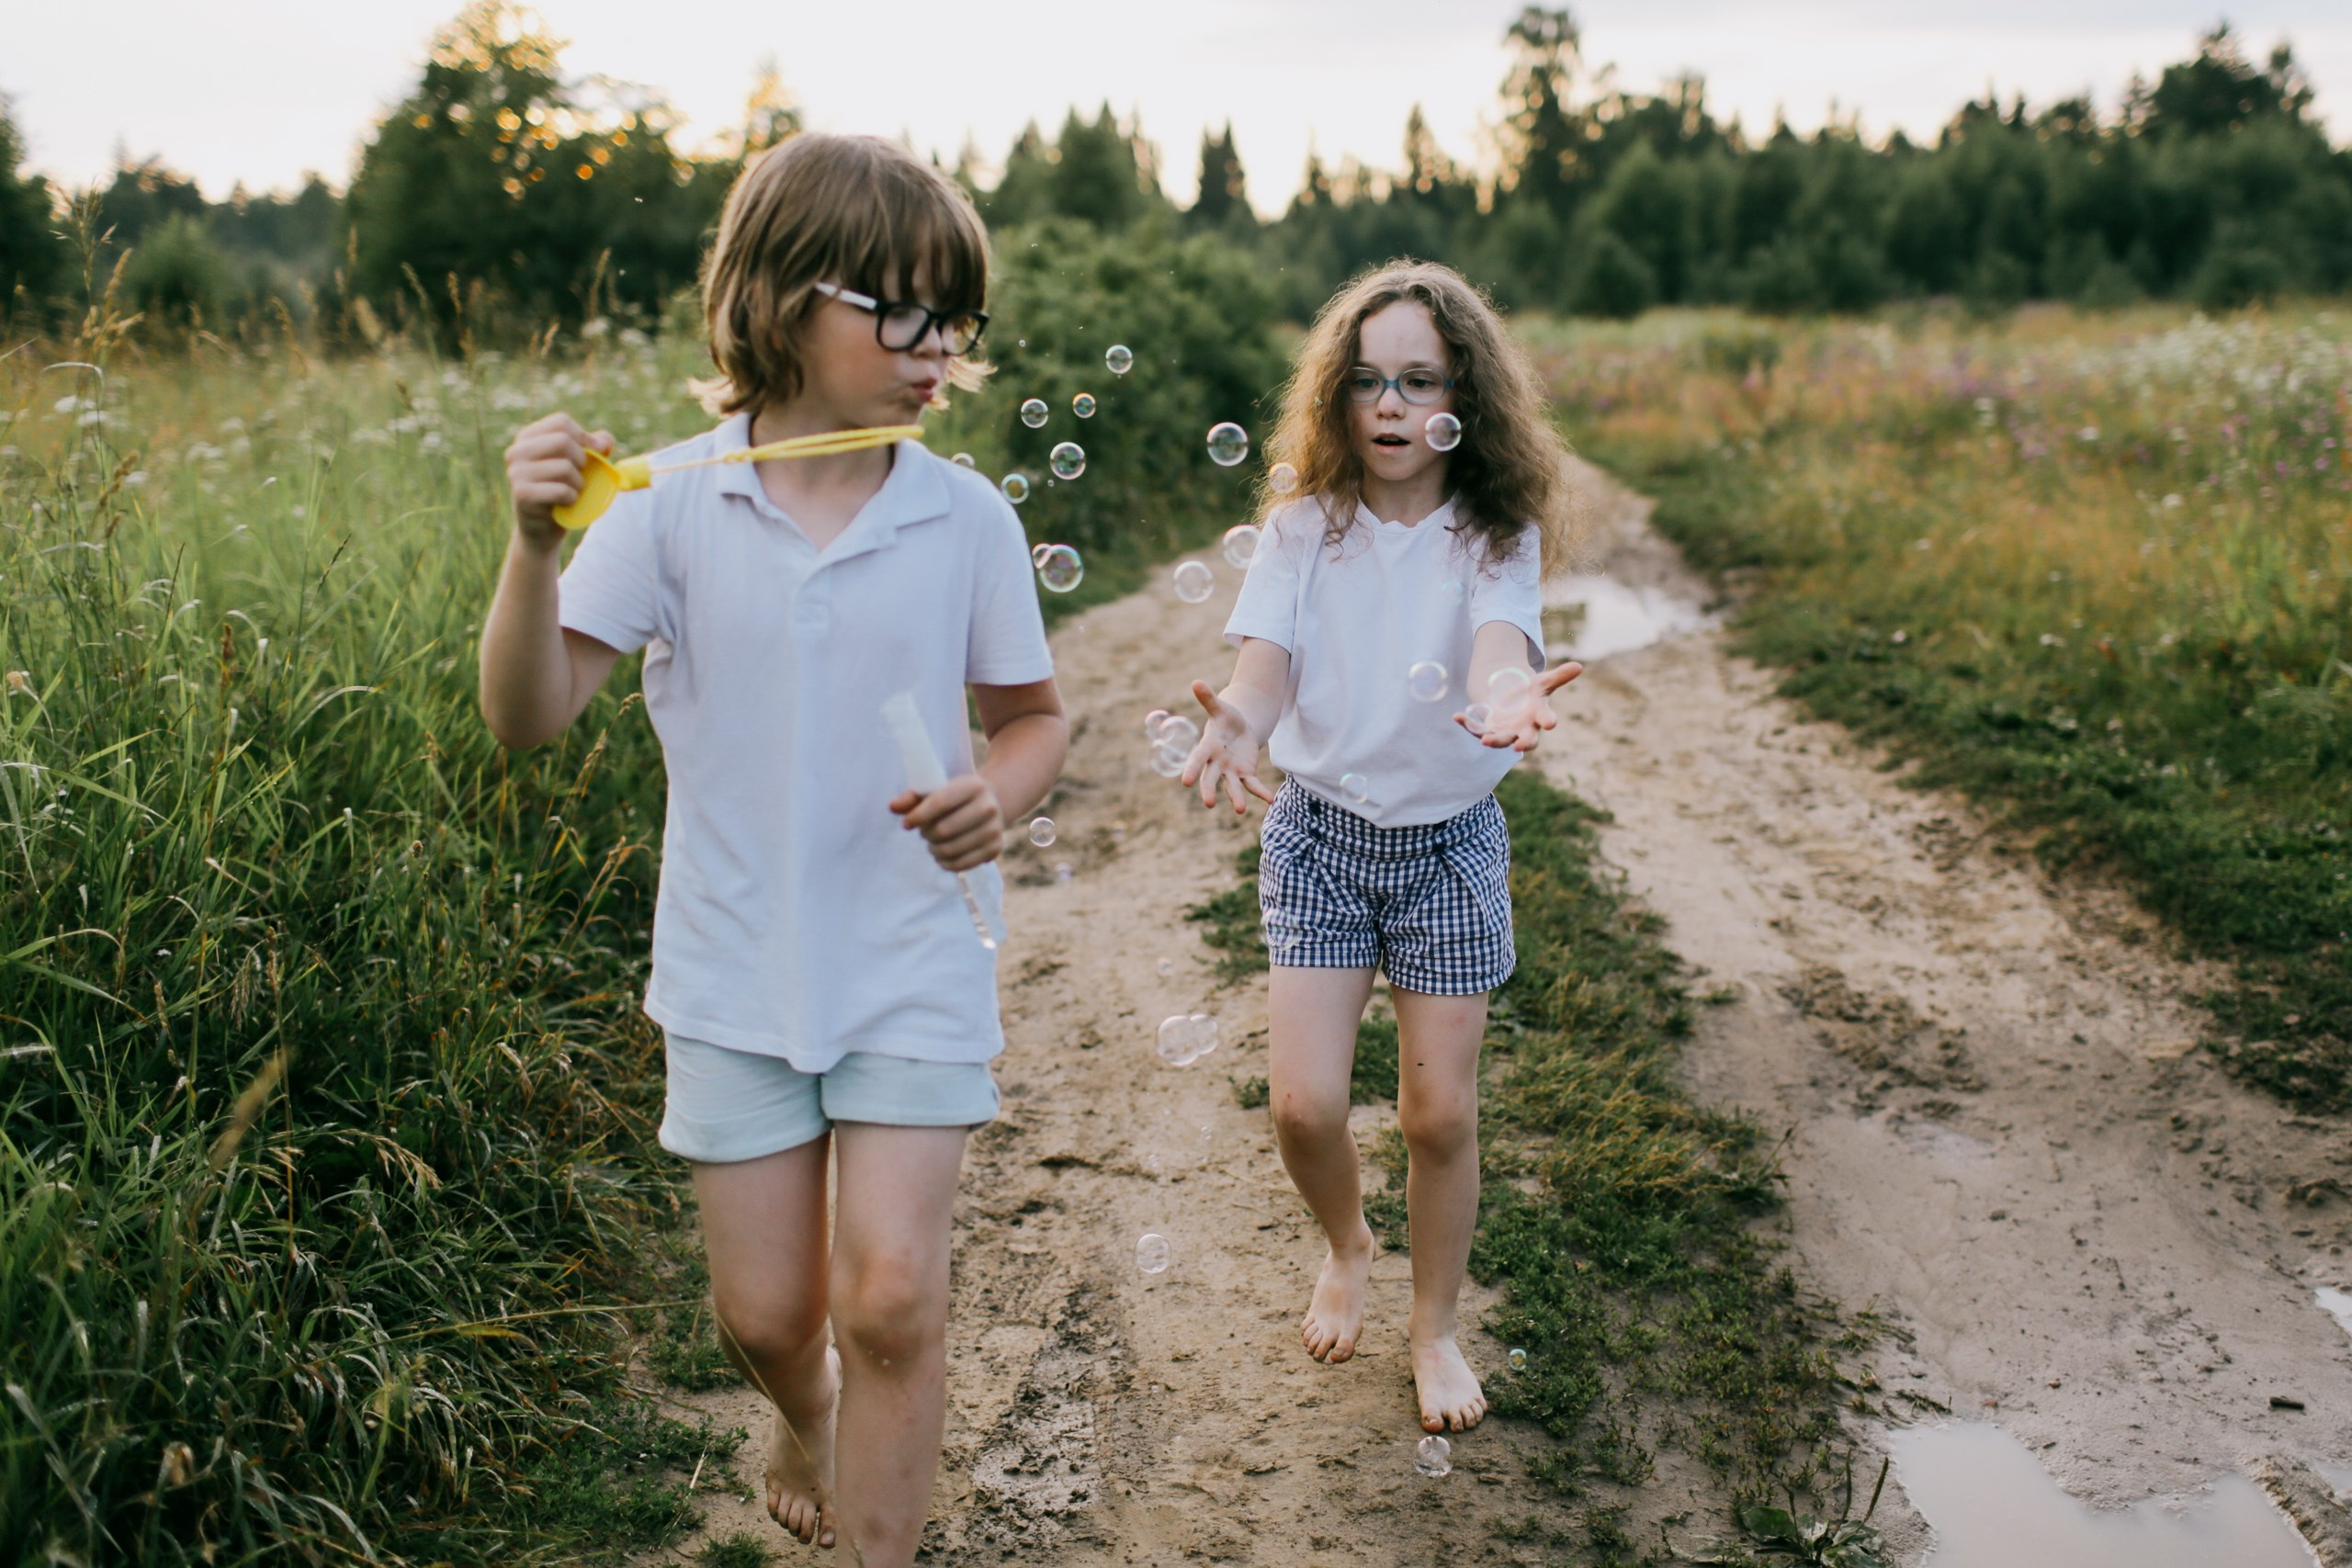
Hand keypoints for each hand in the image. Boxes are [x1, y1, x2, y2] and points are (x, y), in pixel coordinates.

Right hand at [505, 412, 612, 549]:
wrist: (543, 529)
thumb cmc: (564, 490)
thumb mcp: (580, 464)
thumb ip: (595, 446)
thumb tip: (604, 443)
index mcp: (528, 437)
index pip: (562, 422)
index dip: (584, 437)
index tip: (594, 453)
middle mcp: (517, 451)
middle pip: (564, 440)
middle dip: (582, 460)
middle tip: (580, 476)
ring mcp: (516, 472)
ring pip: (565, 466)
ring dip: (579, 483)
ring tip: (572, 492)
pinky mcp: (522, 494)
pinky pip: (561, 490)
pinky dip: (572, 498)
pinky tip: (566, 503)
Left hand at [889, 774, 1003, 872]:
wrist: (992, 803)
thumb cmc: (955, 797)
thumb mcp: (937, 789)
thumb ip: (912, 797)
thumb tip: (893, 807)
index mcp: (973, 786)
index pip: (940, 802)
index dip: (918, 816)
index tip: (906, 824)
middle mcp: (988, 807)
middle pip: (943, 830)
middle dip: (926, 834)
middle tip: (924, 832)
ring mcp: (994, 829)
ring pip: (951, 849)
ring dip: (934, 849)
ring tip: (932, 843)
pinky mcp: (996, 848)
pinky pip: (962, 864)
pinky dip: (946, 863)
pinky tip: (941, 855)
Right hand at [1181, 679, 1276, 813]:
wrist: (1238, 729)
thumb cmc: (1225, 718)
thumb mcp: (1220, 708)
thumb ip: (1208, 698)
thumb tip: (1195, 681)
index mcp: (1208, 746)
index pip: (1198, 758)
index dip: (1192, 769)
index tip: (1185, 782)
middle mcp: (1216, 763)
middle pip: (1210, 778)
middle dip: (1208, 790)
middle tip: (1208, 803)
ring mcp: (1230, 770)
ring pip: (1232, 786)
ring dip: (1236, 798)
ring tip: (1241, 810)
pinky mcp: (1245, 773)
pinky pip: (1253, 785)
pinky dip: (1261, 792)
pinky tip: (1270, 799)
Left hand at [1460, 661, 1583, 752]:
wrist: (1508, 697)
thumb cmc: (1529, 692)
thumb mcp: (1542, 681)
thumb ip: (1559, 676)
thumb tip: (1579, 666)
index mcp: (1538, 716)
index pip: (1545, 720)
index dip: (1547, 720)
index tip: (1550, 722)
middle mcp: (1523, 728)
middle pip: (1525, 740)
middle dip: (1523, 743)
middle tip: (1520, 746)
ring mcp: (1504, 731)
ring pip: (1500, 740)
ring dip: (1493, 741)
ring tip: (1485, 740)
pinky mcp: (1487, 730)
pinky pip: (1476, 730)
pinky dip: (1467, 724)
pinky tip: (1457, 716)